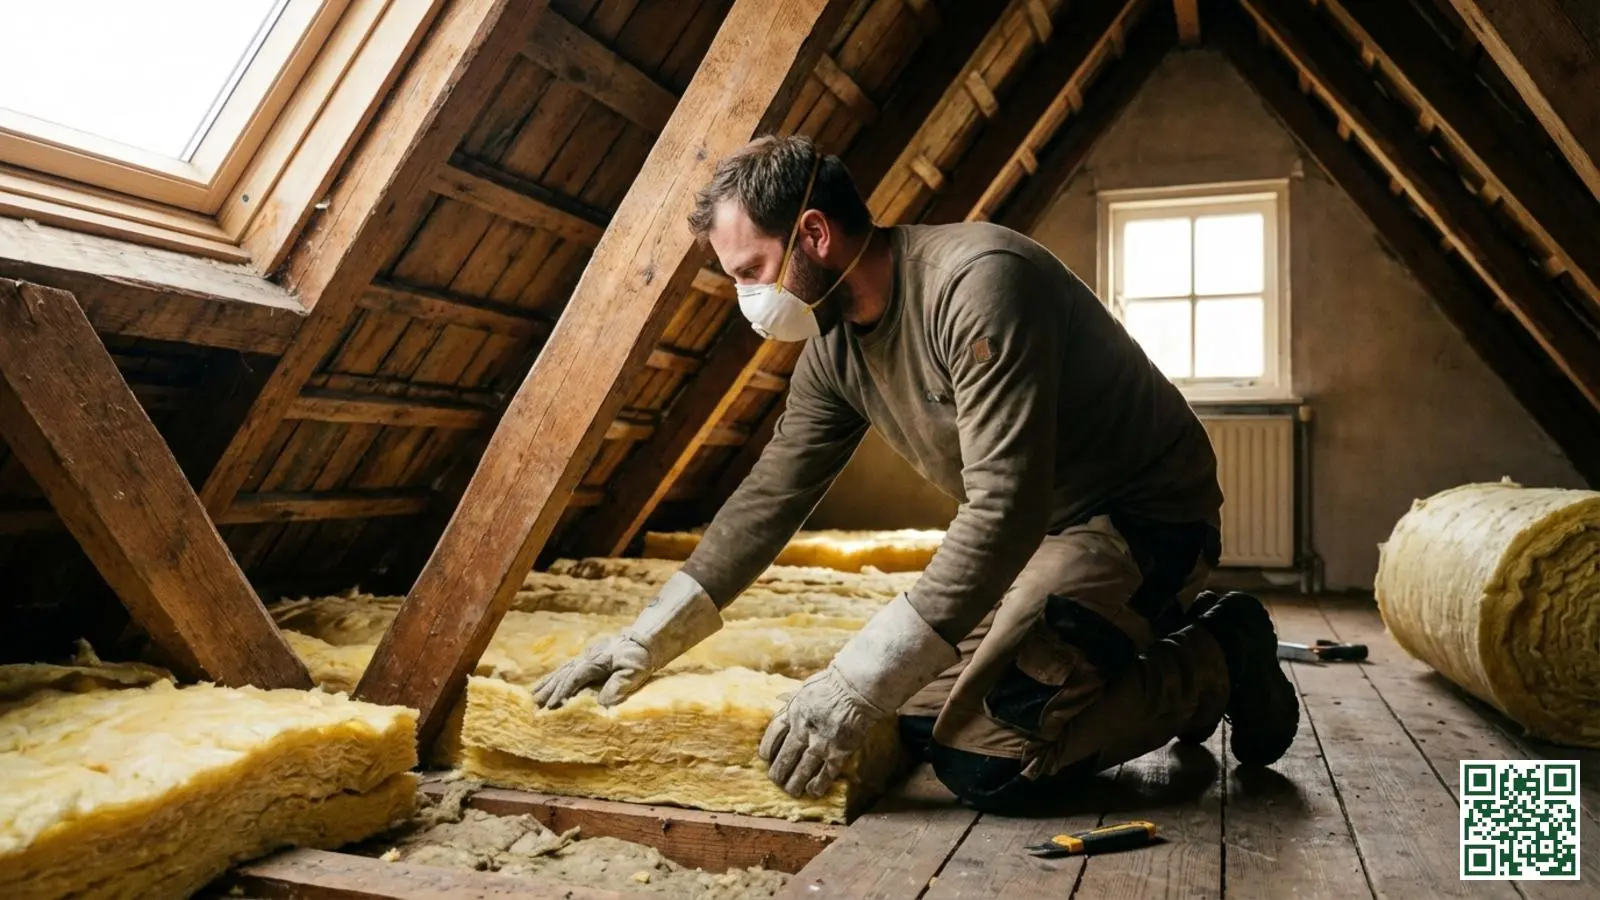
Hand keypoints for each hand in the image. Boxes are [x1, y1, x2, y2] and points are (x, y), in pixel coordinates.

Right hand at [531, 633, 651, 707]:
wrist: (643, 640)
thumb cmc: (639, 656)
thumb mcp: (633, 671)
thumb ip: (618, 686)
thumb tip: (601, 704)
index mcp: (595, 661)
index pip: (574, 677)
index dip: (562, 692)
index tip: (551, 706)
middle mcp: (586, 658)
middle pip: (563, 674)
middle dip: (549, 690)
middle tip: (535, 704)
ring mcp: (585, 657)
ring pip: (562, 671)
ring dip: (548, 684)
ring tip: (534, 696)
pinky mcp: (588, 660)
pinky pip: (567, 669)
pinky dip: (555, 677)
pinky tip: (548, 684)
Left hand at [758, 666, 885, 796]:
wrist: (856, 689)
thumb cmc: (833, 683)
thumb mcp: (805, 689)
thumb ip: (795, 701)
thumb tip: (785, 701)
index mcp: (792, 713)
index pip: (773, 735)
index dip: (768, 748)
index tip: (765, 757)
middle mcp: (802, 731)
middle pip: (785, 757)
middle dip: (779, 771)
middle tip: (776, 780)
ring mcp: (819, 744)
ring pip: (802, 770)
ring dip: (795, 783)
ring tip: (792, 792)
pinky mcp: (838, 753)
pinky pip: (826, 774)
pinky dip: (818, 784)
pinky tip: (813, 792)